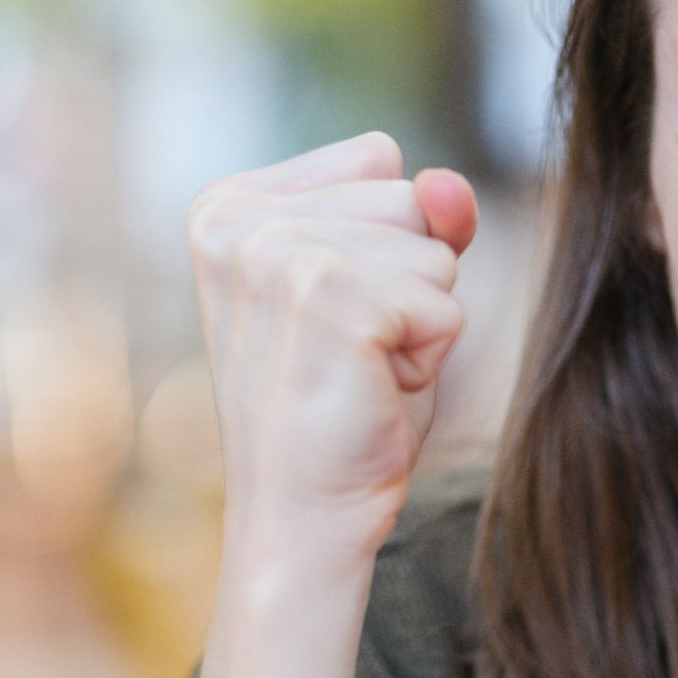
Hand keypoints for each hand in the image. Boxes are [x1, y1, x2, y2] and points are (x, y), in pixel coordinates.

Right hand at [184, 131, 478, 554]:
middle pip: (410, 199)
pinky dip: (430, 355)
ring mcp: (277, 257)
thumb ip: (423, 215)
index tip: (333, 313)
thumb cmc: (343, 401)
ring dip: (420, 319)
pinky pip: (446, 303)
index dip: (389, 245)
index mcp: (229, 205)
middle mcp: (239, 221)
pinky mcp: (327, 300)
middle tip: (349, 352)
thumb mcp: (385, 283)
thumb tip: (448, 183)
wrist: (303, 515)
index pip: (379, 162)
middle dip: (409, 280)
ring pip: (435, 249)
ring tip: (357, 369)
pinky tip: (372, 389)